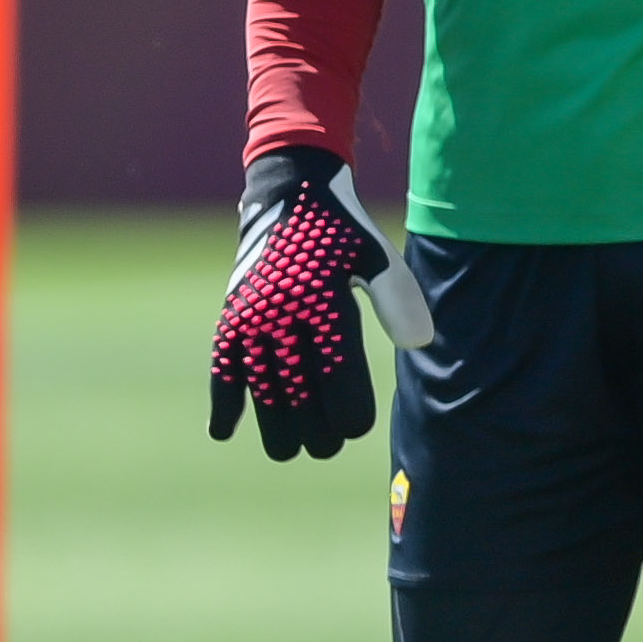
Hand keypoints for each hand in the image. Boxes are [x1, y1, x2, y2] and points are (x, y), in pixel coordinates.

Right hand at [207, 145, 428, 462]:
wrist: (288, 191)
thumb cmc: (342, 233)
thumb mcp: (377, 255)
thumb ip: (399, 298)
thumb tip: (420, 344)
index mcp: (323, 300)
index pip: (337, 376)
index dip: (349, 413)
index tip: (356, 427)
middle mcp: (283, 311)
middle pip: (298, 394)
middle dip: (316, 430)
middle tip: (328, 445)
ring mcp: (252, 316)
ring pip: (260, 389)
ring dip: (274, 427)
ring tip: (291, 450)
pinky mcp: (230, 317)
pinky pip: (222, 366)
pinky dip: (222, 400)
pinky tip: (223, 432)